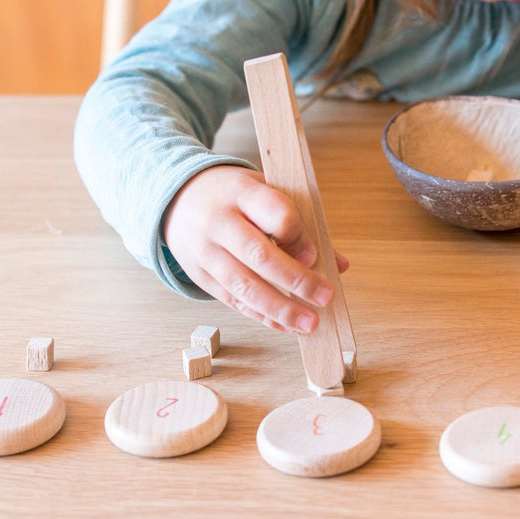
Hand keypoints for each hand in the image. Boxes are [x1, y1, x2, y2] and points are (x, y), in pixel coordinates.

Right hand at [162, 165, 349, 332]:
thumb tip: (340, 264)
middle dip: (297, 280)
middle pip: (260, 255)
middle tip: (325, 296)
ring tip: (310, 322)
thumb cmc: (236, 197)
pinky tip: (286, 325)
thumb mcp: (266, 193)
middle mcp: (220, 222)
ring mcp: (207, 251)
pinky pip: (233, 301)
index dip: (297, 235)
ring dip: (281, 308)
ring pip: (245, 285)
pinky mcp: (201, 275)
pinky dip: (262, 316)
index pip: (275, 213)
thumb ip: (302, 225)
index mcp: (242, 193)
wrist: (179, 198)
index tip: (314, 254)